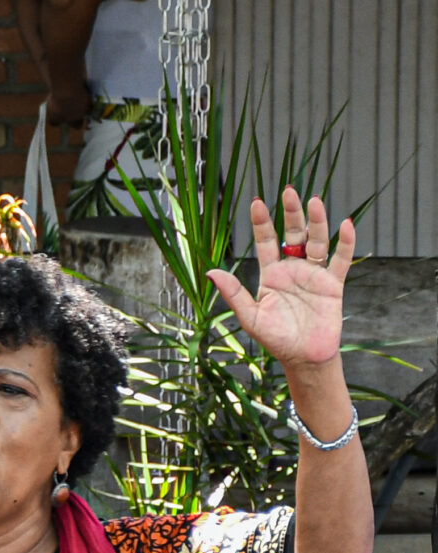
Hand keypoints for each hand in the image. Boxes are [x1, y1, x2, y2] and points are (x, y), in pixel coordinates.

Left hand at [208, 187, 352, 373]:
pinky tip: (346, 225)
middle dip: (290, 213)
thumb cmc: (276, 339)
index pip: (266, 242)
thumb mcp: (250, 316)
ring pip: (317, 241)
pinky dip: (345, 243)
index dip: (262, 223)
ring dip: (316, 222)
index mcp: (271, 275)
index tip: (257, 202)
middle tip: (289, 190)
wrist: (303, 357)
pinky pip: (341, 260)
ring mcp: (314, 274)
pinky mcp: (333, 284)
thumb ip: (233, 293)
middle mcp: (293, 269)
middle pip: (293, 235)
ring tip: (314, 201)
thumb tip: (211, 272)